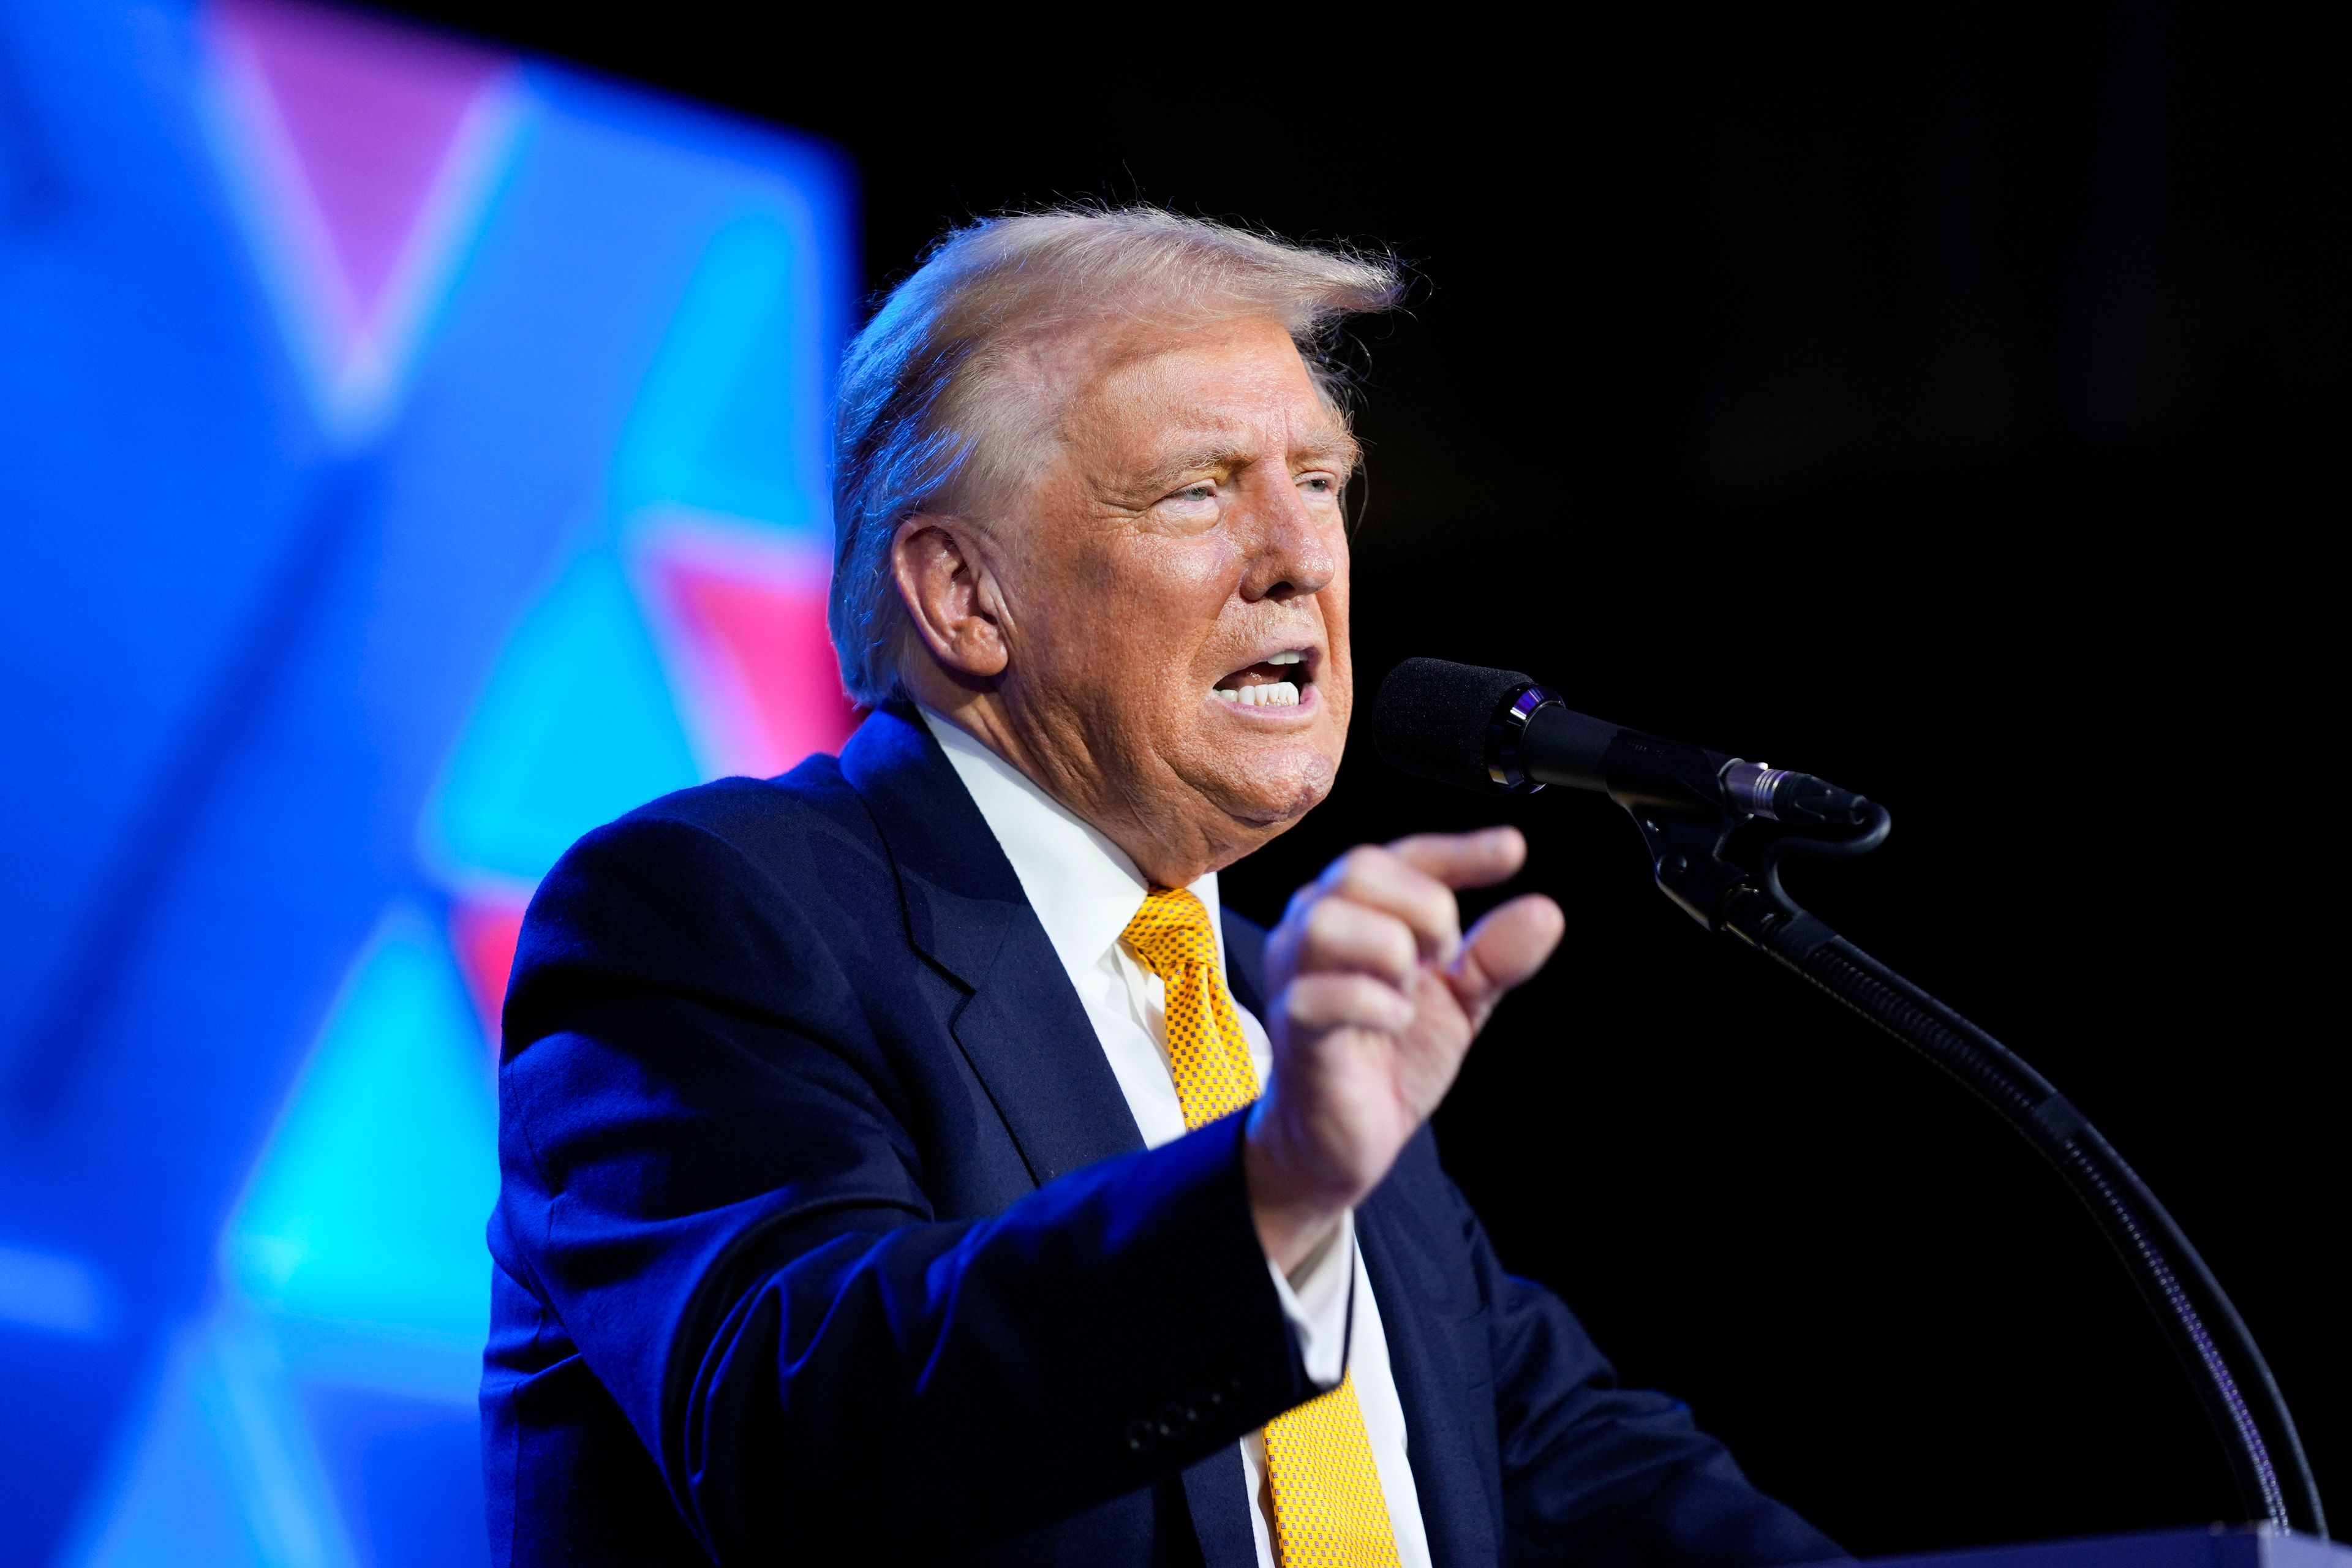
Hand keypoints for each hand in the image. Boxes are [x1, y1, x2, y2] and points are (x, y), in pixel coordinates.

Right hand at [1244, 827, 1564, 1272]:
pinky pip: (1318, 995)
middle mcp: (1314, 929)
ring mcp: (1294, 976)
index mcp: (1357, 912)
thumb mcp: (1458, 1002)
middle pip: (1359, 868)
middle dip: (1424, 906)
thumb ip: (1495, 958)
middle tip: (1446, 956)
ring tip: (1409, 990)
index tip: (1512, 852)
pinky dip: (1374, 1004)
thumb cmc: (1387, 1057)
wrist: (1340, 1140)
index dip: (1460, 852)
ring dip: (1389, 948)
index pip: (1405, 856)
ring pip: (1327, 922)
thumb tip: (1544, 913)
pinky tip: (1397, 1022)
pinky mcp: (1292, 1027)